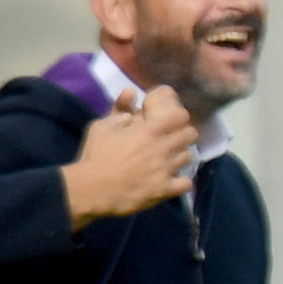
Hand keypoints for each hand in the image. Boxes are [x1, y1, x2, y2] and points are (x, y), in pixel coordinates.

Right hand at [59, 86, 197, 227]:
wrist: (91, 189)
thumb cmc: (95, 155)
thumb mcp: (102, 126)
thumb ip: (119, 108)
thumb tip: (131, 93)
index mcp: (150, 131)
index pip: (181, 116)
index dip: (179, 117)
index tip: (172, 120)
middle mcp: (163, 148)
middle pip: (191, 135)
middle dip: (184, 134)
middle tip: (173, 138)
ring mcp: (166, 170)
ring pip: (189, 157)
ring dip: (181, 155)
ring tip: (171, 158)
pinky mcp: (164, 190)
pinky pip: (186, 184)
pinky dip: (181, 181)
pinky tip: (172, 179)